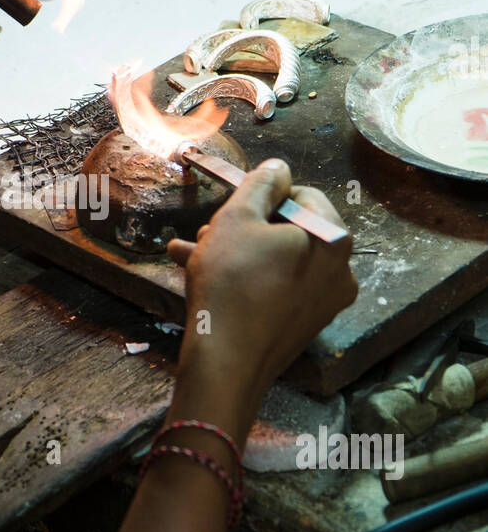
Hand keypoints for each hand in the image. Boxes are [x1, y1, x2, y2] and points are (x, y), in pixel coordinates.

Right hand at [168, 159, 356, 437]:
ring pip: (275, 261)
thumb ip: (261, 184)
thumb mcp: (237, 218)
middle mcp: (339, 270)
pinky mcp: (302, 326)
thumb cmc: (232, 283)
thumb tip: (278, 167)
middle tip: (206, 233)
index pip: (302, 195)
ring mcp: (323, 303)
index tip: (231, 209)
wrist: (226, 363)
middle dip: (243, 227)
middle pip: (288, 230)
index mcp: (333, 238)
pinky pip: (274, 289)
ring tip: (191, 254)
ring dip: (234, 253)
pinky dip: (244, 280)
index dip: (262, 196)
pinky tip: (201, 279)